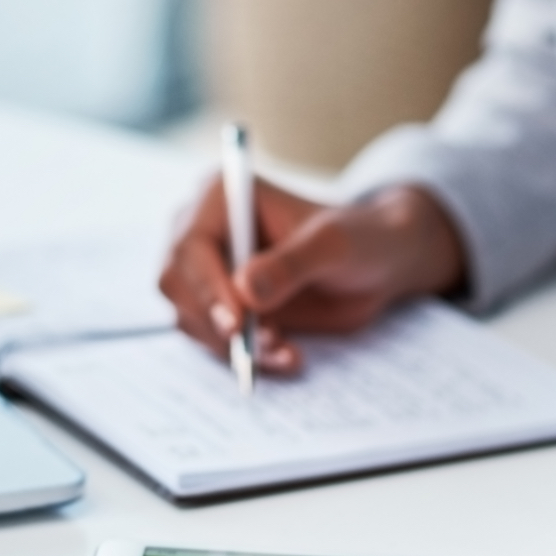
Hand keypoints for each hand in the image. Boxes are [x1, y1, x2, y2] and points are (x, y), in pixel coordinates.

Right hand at [160, 176, 464, 372]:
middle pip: (177, 285)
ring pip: (193, 318)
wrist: (377, 265)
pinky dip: (246, 356)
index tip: (236, 324)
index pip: (189, 246)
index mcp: (221, 197)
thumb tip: (245, 290)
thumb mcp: (333, 246)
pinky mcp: (224, 307)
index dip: (205, 288)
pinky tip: (287, 357)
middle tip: (261, 346)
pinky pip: (216, 340)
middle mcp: (205, 232)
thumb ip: (292, 264)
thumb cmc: (358, 239)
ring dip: (234, 345)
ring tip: (285, 351)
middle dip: (215, 322)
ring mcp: (210, 272)